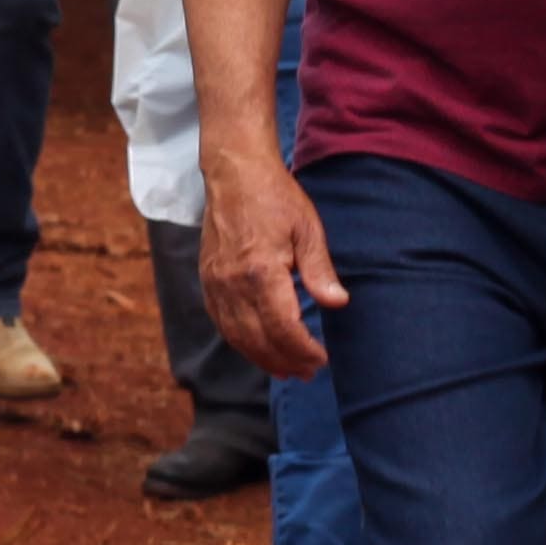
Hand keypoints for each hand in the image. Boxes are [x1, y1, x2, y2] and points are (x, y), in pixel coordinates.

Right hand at [200, 142, 340, 377]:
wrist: (234, 173)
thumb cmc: (275, 197)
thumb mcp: (307, 228)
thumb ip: (320, 270)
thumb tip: (338, 303)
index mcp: (262, 271)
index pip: (284, 328)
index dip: (303, 350)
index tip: (321, 359)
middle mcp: (234, 283)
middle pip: (259, 340)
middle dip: (285, 361)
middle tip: (308, 371)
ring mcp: (216, 284)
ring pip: (237, 337)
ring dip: (262, 359)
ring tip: (286, 369)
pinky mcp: (208, 281)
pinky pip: (221, 323)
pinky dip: (240, 342)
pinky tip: (257, 349)